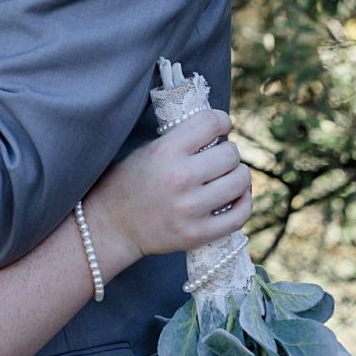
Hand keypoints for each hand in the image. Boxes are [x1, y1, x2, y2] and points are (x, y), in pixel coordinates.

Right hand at [83, 110, 251, 273]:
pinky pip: (239, 215)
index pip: (210, 123)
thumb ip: (182, 141)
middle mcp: (180, 178)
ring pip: (239, 182)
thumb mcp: (148, 150)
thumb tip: (218, 132)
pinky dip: (244, 202)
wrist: (112, 224)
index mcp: (166, 151)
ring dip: (238, 175)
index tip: (221, 127)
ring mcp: (190, 209)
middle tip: (220, 156)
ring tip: (228, 176)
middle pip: (230, 154)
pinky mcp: (197, 234)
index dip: (222, 121)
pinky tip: (236, 197)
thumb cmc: (129, 181)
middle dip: (229, 152)